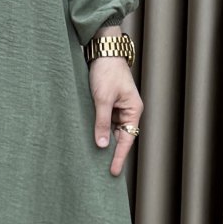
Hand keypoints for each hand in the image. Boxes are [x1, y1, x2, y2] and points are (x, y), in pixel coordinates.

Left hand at [88, 58, 142, 175]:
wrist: (103, 51)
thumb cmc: (106, 72)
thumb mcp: (102, 98)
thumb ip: (101, 122)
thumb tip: (102, 144)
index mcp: (133, 110)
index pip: (127, 139)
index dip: (119, 157)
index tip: (113, 172)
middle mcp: (128, 111)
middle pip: (121, 137)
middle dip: (111, 153)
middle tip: (102, 172)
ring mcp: (117, 108)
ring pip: (111, 130)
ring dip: (103, 141)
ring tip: (93, 160)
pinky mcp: (108, 104)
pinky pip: (104, 122)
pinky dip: (98, 130)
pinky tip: (90, 140)